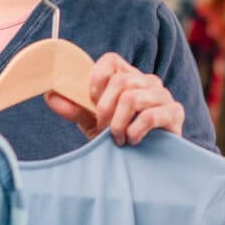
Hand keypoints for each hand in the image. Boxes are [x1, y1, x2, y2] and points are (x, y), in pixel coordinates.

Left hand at [45, 52, 184, 144]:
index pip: (111, 60)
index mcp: (129, 77)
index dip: (96, 79)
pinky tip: (133, 141)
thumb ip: (75, 109)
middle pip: (120, 81)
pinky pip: (151, 115)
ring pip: (132, 97)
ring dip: (118, 123)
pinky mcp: (175, 113)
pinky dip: (135, 130)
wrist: (145, 163)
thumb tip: (50, 95)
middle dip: (105, 109)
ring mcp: (163, 96)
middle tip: (103, 128)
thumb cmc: (121, 138)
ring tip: (117, 139)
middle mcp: (148, 81)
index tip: (91, 101)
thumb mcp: (93, 123)